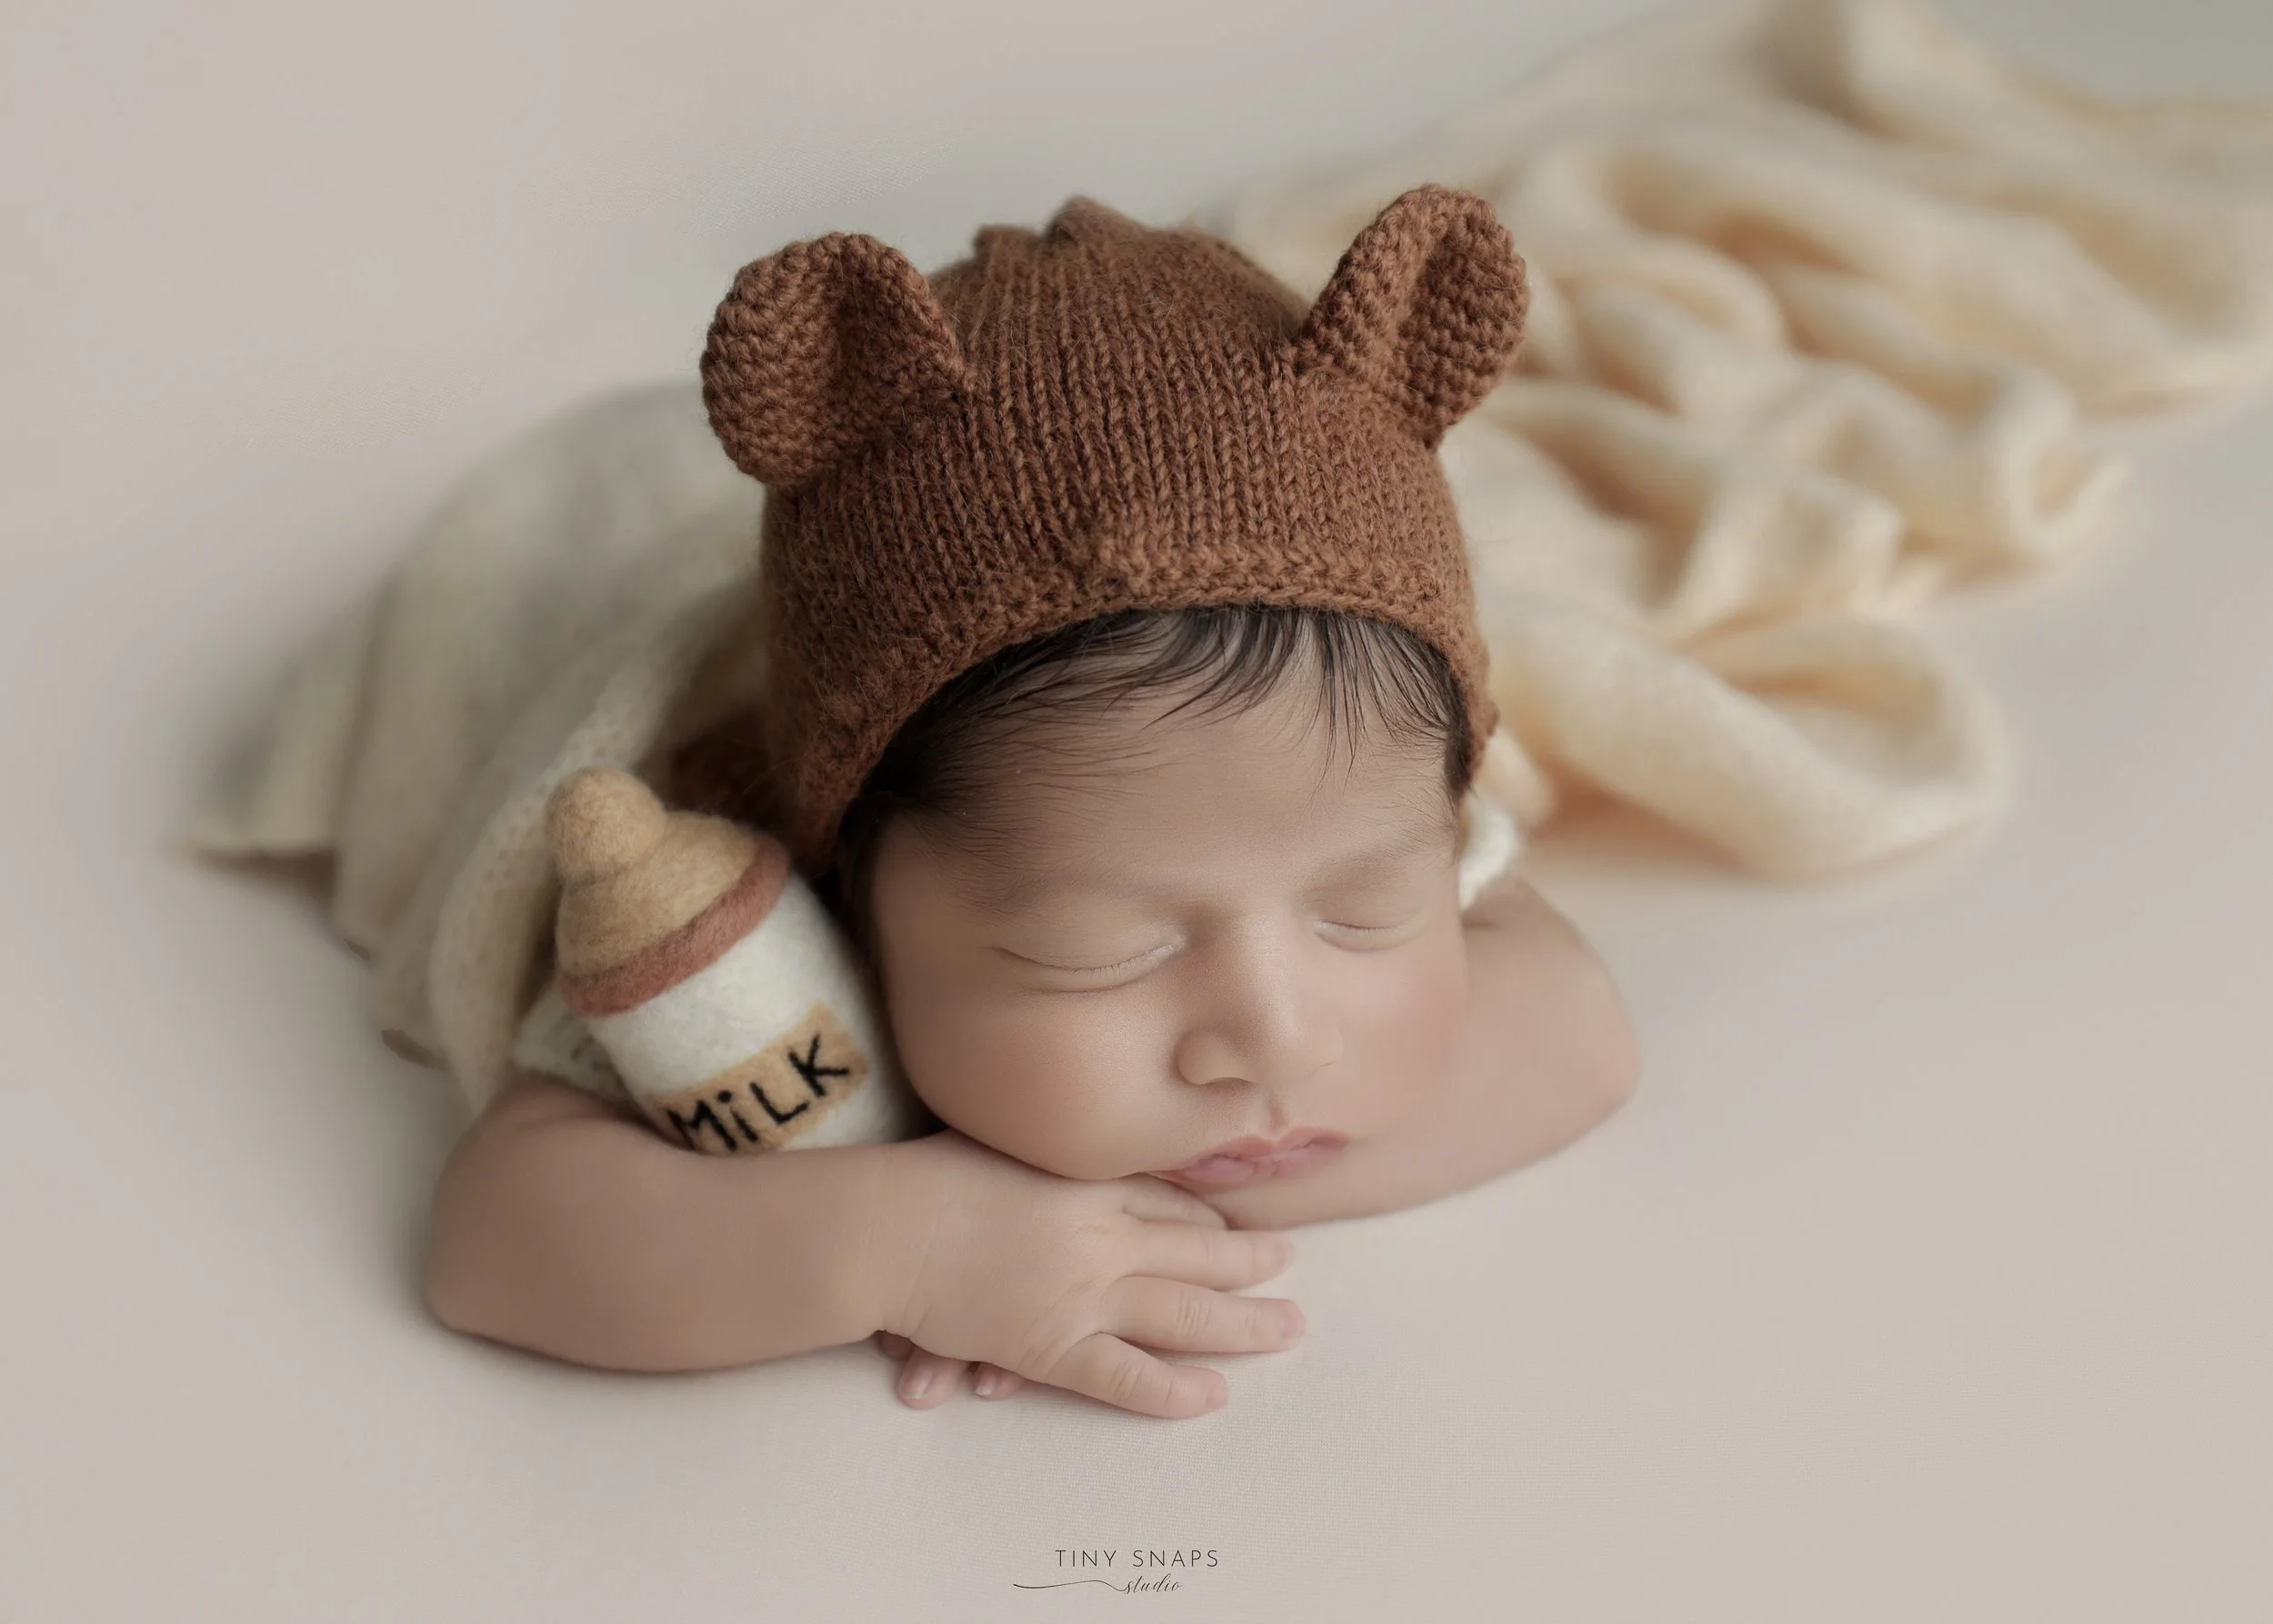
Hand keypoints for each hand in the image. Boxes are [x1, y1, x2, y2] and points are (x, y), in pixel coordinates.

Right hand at [874, 1129, 1302, 1418]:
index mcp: (1088, 1178)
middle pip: (1199, 1250)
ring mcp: (1083, 1292)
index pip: (1168, 1199)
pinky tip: (1213, 1395)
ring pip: (1185, 1313)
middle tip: (1291, 1266)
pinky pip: (1128, 1376)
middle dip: (1252, 1262)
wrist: (885, 1226)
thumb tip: (1064, 1133)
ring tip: (1289, 1329)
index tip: (1234, 1226)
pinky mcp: (1053, 1345)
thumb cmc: (925, 1177)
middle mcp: (1102, 1234)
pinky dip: (1173, 1389)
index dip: (1208, 1216)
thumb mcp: (998, 1138)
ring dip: (1244, 1324)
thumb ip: (1042, 1146)